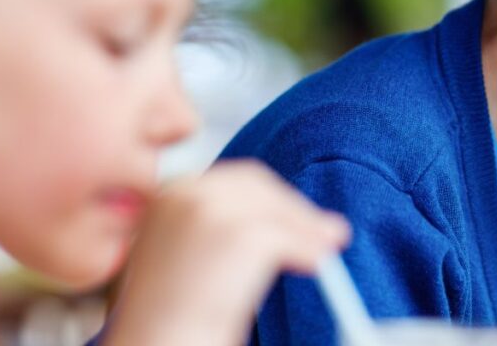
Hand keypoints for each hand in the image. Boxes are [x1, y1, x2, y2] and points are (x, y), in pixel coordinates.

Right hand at [102, 160, 349, 345]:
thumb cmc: (168, 316)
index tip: (294, 217)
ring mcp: (210, 209)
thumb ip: (224, 226)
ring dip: (307, 230)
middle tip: (326, 231)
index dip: (271, 198)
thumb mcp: (188, 256)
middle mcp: (185, 192)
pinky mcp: (238, 235)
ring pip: (275, 212)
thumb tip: (285, 220)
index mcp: (170, 193)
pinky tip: (318, 265)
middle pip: (257, 186)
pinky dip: (308, 250)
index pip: (233, 181)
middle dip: (294, 210)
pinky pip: (287, 238)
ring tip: (328, 249)